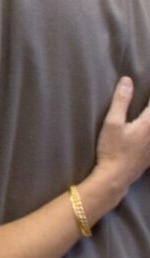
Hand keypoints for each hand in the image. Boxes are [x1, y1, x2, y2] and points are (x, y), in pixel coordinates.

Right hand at [91, 77, 149, 203]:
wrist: (116, 176)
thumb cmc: (112, 148)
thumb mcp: (112, 122)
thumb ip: (121, 101)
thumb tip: (128, 80)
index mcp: (147, 124)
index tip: (148, 85)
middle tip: (146, 103)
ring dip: (149, 120)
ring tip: (145, 117)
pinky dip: (149, 135)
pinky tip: (144, 136)